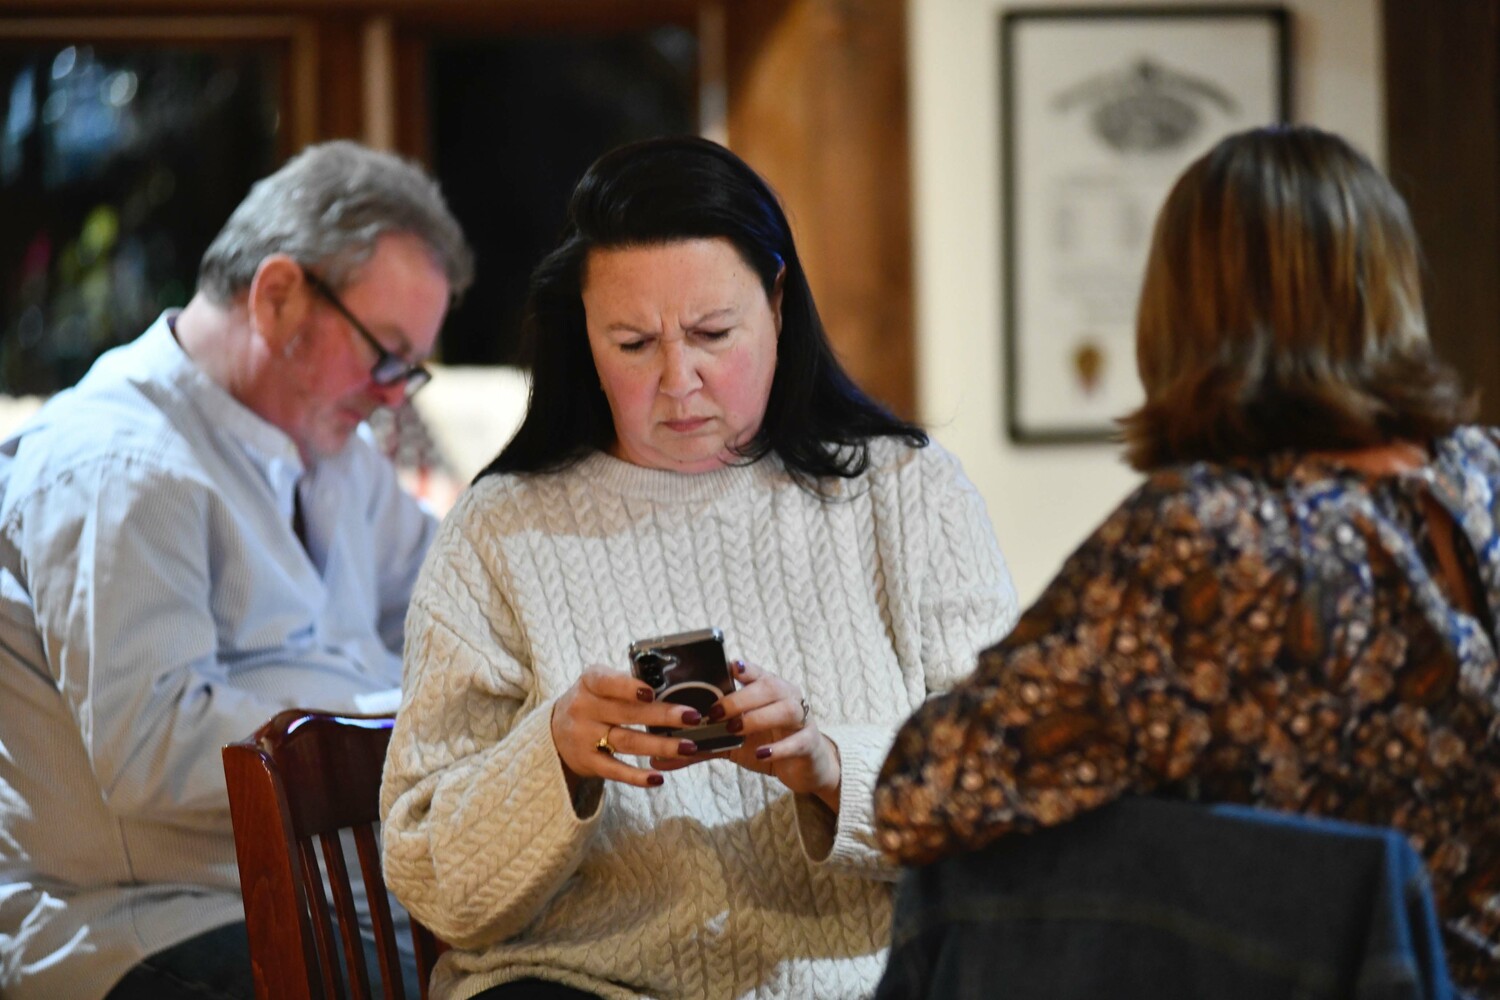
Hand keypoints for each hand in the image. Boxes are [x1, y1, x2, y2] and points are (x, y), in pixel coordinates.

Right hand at [550, 665, 704, 788]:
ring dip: (660, 746)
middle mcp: (584, 708)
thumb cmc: (593, 700)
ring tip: (689, 747)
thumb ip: (628, 683)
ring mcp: (584, 737)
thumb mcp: (600, 683)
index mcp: (590, 682)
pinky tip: (658, 778)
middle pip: (627, 713)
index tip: (652, 692)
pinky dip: (637, 776)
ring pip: (627, 742)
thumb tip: (675, 686)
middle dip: (663, 716)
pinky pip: (615, 771)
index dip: (628, 687)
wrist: (554, 731)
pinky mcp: (588, 763)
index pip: (607, 682)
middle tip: (693, 717)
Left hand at [655, 660, 841, 810]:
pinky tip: (760, 753)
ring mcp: (800, 719)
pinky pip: (797, 741)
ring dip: (756, 718)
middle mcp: (785, 697)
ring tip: (734, 731)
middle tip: (716, 713)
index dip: (743, 667)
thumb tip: (658, 759)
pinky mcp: (809, 743)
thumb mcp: (731, 745)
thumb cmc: (765, 745)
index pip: (754, 671)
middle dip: (740, 698)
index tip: (728, 665)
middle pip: (768, 687)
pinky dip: (778, 747)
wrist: (803, 768)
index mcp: (766, 690)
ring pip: (785, 708)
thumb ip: (699, 747)